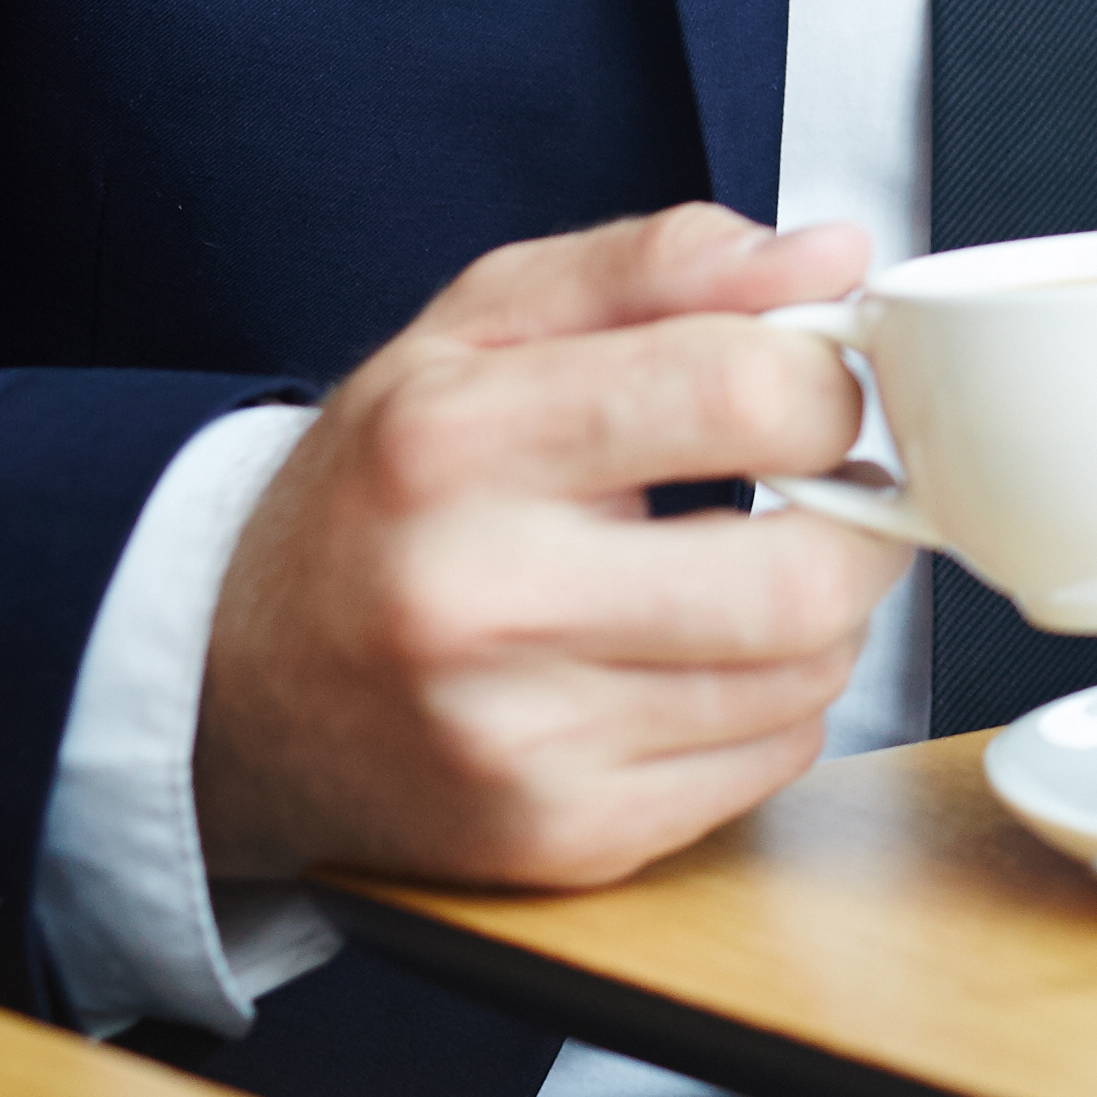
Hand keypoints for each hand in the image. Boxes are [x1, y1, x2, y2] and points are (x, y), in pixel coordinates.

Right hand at [198, 204, 908, 886]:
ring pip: (807, 674)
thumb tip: (829, 257)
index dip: (828, 382)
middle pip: (804, 571)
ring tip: (750, 565)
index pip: (740, 393)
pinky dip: (776, 700)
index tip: (820, 385)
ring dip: (825, 610)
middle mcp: (476, 602)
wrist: (233, 683)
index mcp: (454, 442)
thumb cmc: (381, 491)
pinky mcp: (554, 839)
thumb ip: (663, 263)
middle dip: (863, 515)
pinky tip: (701, 655)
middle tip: (829, 484)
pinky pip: (770, 761)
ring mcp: (516, 741)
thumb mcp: (483, 325)